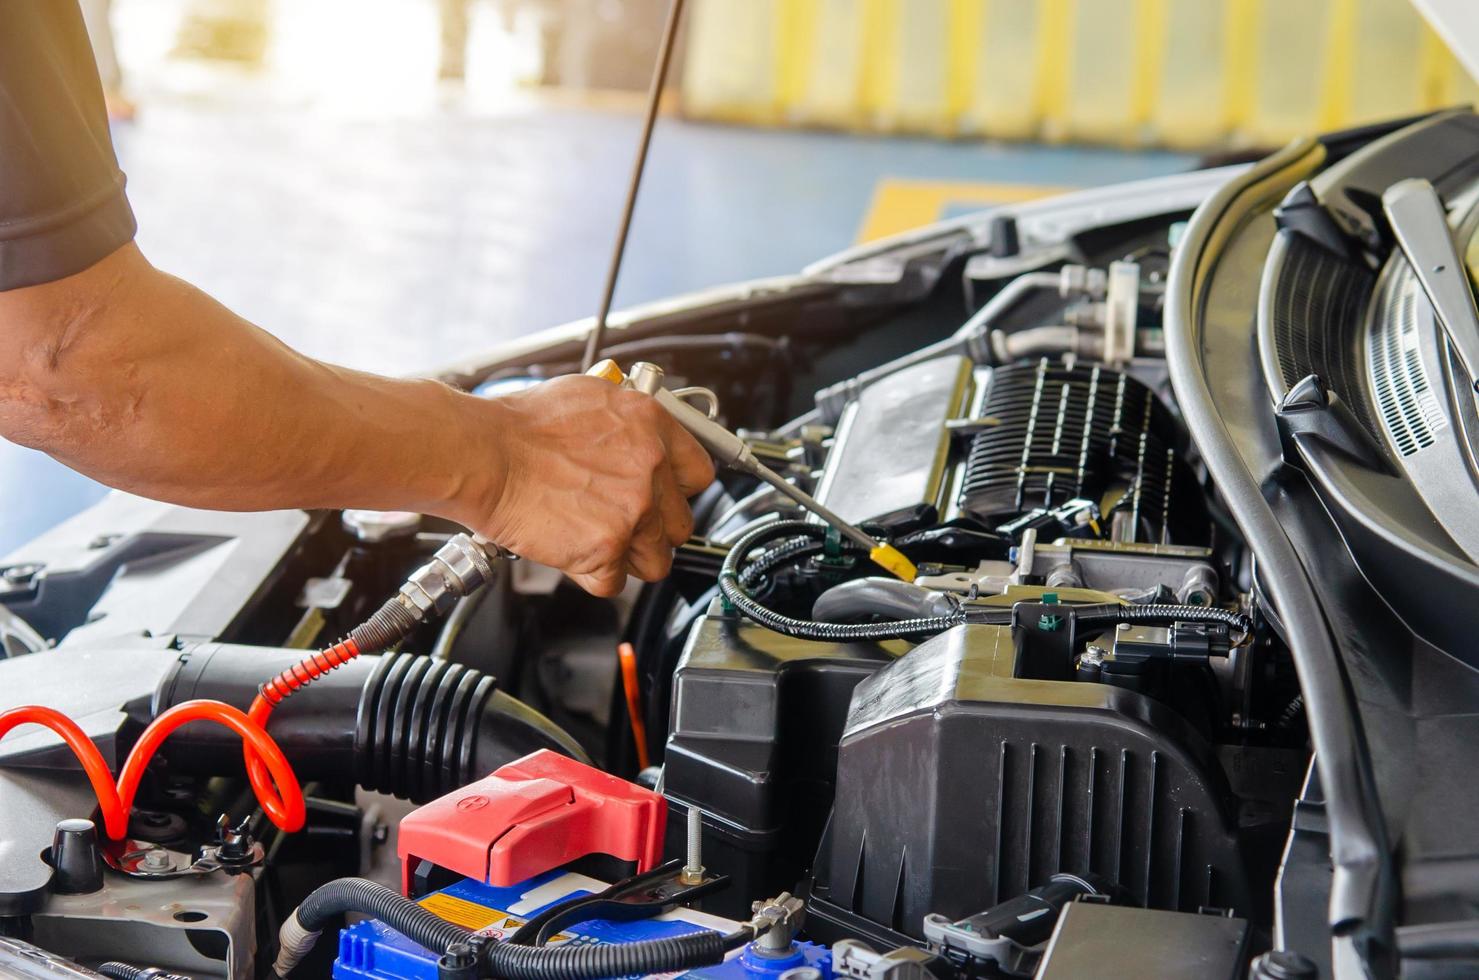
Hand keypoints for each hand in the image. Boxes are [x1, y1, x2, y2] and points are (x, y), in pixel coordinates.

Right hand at [470, 375, 714, 596]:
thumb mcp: (590, 398)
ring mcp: (633, 510)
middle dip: (651, 530)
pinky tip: (571, 551)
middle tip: (618, 522)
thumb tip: (640, 436)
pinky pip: (615, 581)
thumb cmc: (519, 426)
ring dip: (627, 557)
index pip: (698, 475)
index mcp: (652, 426)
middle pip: (680, 523)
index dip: (676, 492)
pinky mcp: (608, 547)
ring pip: (656, 560)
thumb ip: (628, 424)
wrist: (484, 454)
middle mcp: (651, 467)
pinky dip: (593, 574)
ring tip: (593, 539)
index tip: (662, 499)